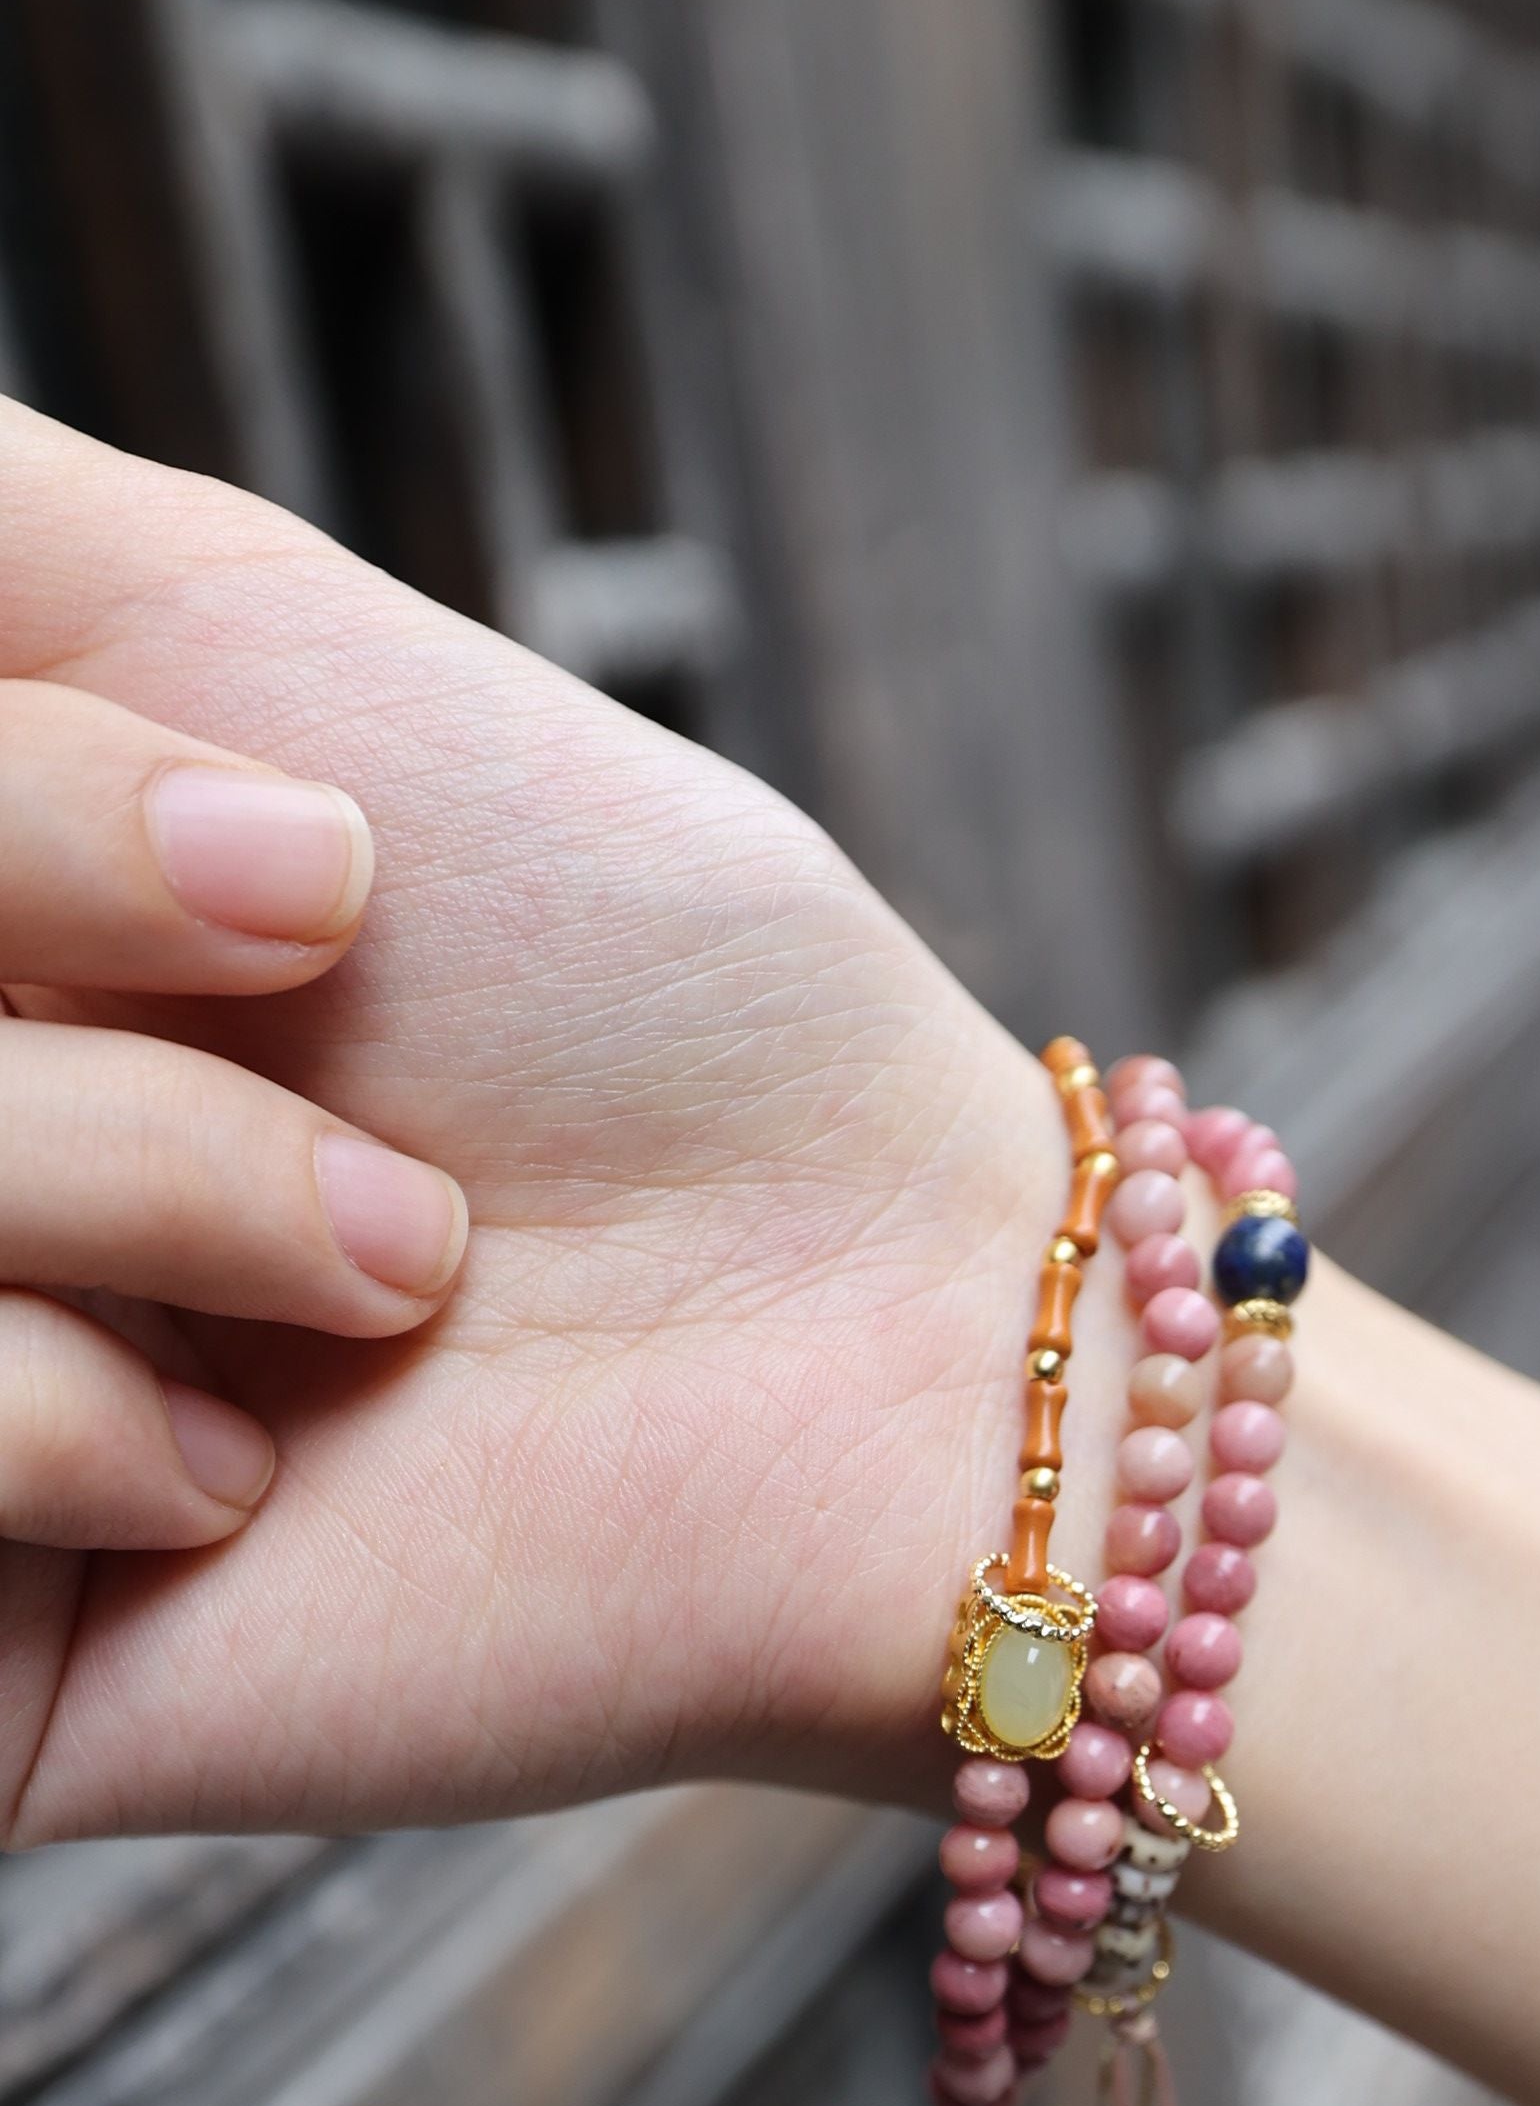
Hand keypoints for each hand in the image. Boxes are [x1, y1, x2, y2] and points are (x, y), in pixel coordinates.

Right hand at [0, 400, 1069, 1841]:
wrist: (887, 1336)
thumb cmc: (626, 978)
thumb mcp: (236, 624)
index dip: (30, 799)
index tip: (308, 853)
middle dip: (67, 892)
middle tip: (336, 967)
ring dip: (144, 1178)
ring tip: (392, 1269)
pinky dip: (63, 1426)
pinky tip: (255, 1481)